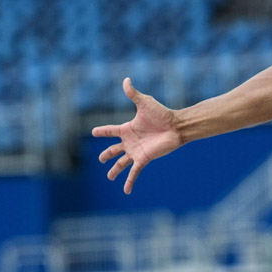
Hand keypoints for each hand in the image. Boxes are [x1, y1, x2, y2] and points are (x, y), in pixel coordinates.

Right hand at [90, 77, 182, 193]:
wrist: (177, 126)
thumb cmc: (162, 114)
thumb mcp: (144, 102)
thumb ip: (133, 93)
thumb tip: (126, 79)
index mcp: (128, 128)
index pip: (110, 130)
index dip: (102, 131)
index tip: (94, 132)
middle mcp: (131, 141)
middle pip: (114, 150)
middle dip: (106, 155)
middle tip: (100, 159)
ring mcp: (137, 151)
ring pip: (122, 163)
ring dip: (115, 170)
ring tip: (109, 177)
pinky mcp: (144, 159)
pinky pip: (134, 172)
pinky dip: (129, 182)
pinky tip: (126, 191)